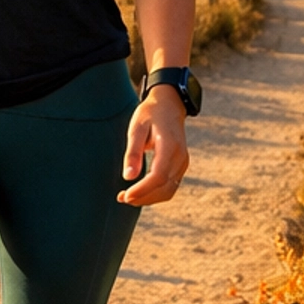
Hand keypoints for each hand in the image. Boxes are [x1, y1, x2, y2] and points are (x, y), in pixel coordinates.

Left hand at [118, 89, 189, 206]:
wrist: (169, 104)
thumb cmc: (150, 114)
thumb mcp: (137, 128)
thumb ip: (133, 153)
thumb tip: (128, 177)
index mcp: (170, 147)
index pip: (158, 176)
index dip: (142, 190)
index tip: (125, 195)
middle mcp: (180, 157)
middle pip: (164, 187)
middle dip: (143, 197)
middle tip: (121, 198)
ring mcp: (182, 163)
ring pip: (168, 190)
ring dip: (149, 198)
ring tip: (128, 197)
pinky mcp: (180, 166)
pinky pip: (170, 186)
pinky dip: (155, 193)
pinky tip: (139, 191)